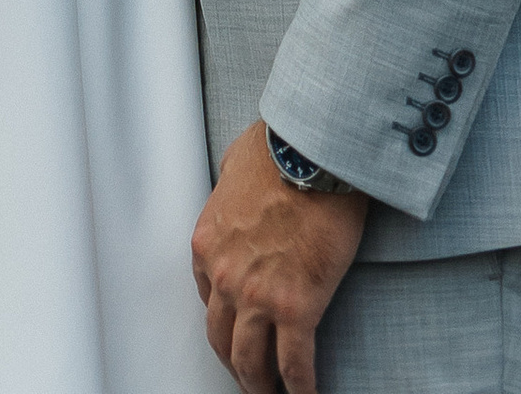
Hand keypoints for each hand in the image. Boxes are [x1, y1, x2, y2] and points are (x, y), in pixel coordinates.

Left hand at [192, 121, 365, 393]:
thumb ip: (229, 189)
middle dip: (235, 363)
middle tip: (248, 377)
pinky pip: (294, 363)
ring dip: (259, 384)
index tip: (236, 330)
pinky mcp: (296, 307)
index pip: (207, 297)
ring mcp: (257, 296)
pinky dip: (299, 386)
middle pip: (222, 339)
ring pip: (250, 361)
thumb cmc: (279, 150)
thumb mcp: (234, 166)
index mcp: (206, 244)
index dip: (224, 318)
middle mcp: (224, 276)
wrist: (314, 152)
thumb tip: (239, 186)